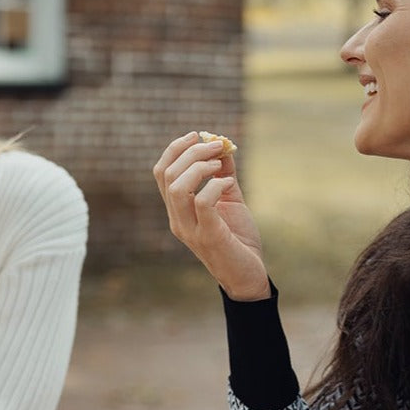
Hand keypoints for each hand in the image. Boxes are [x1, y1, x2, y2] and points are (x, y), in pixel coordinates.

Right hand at [151, 133, 270, 300]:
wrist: (248, 275)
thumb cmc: (237, 238)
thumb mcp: (229, 199)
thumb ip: (223, 173)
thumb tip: (223, 145)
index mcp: (177, 209)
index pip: (161, 172)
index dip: (174, 148)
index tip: (195, 134)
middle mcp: (177, 219)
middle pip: (168, 174)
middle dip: (191, 151)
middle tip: (217, 144)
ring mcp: (190, 229)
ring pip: (177, 188)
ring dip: (199, 166)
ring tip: (219, 163)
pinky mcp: (208, 237)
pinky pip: (202, 203)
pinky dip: (214, 186)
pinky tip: (228, 184)